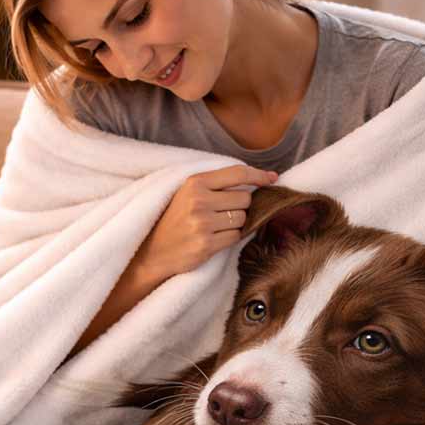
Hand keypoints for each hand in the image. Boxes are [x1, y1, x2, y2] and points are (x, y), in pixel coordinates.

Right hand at [134, 165, 278, 280]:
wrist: (152, 251)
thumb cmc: (174, 220)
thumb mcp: (187, 193)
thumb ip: (216, 185)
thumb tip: (258, 180)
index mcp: (195, 183)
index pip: (237, 173)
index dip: (258, 175)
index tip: (272, 178)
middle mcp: (199, 200)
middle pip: (244, 198)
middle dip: (240, 206)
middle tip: (223, 213)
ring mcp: (203, 223)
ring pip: (242, 219)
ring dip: (235, 224)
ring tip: (215, 226)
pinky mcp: (206, 244)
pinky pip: (235, 237)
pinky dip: (230, 238)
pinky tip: (214, 238)